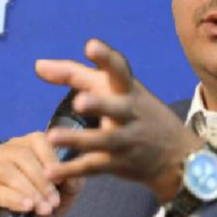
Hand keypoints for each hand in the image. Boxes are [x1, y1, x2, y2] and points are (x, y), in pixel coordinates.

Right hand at [0, 132, 84, 216]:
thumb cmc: (28, 216)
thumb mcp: (57, 201)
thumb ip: (69, 185)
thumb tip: (74, 172)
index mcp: (19, 148)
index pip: (37, 139)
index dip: (51, 158)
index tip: (64, 180)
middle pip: (22, 155)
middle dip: (42, 180)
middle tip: (54, 202)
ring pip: (7, 170)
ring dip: (29, 190)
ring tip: (42, 208)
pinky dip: (12, 198)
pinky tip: (25, 208)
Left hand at [36, 38, 203, 202]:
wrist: (178, 156)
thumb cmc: (135, 112)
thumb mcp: (115, 90)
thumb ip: (75, 75)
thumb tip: (37, 65)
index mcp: (128, 90)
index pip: (119, 70)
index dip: (106, 58)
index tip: (91, 45)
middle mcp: (130, 113)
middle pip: (116, 108)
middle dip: (99, 105)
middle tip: (79, 102)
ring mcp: (127, 140)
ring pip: (104, 141)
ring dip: (78, 139)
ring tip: (52, 136)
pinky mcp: (120, 163)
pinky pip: (93, 167)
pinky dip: (71, 171)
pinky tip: (49, 171)